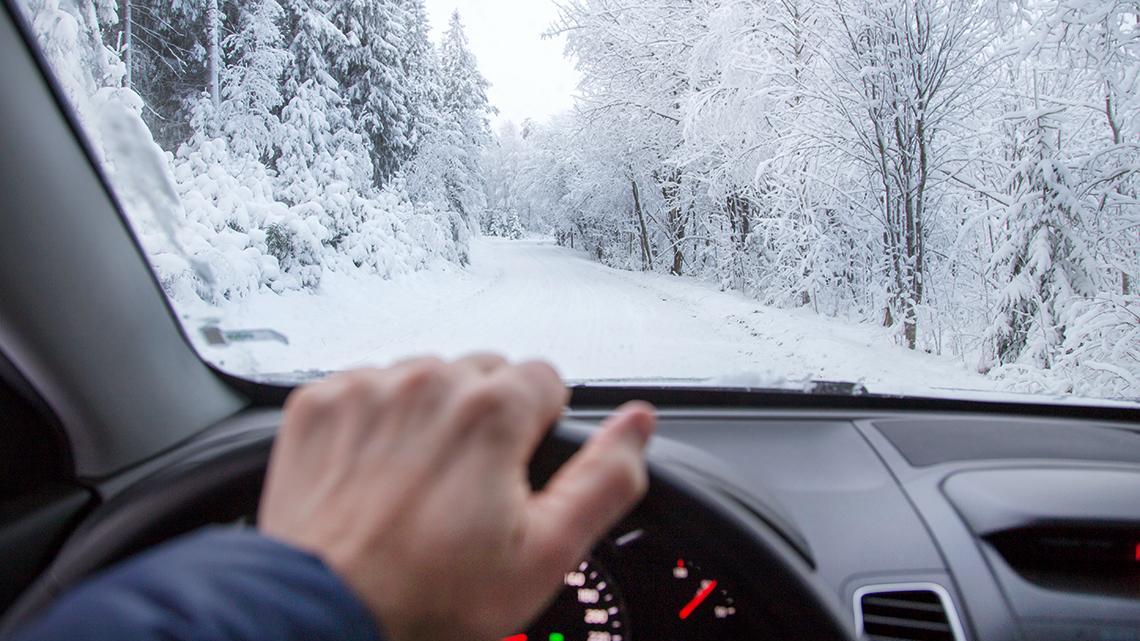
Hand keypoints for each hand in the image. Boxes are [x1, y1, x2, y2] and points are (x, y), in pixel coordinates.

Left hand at [258, 355, 655, 640]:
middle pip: (484, 374)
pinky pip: (367, 389)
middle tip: (467, 487)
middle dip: (486, 418)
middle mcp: (429, 381)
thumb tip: (638, 423)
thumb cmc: (431, 595)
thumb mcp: (546, 554)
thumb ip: (604, 478)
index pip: (544, 379)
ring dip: (430, 415)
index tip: (513, 472)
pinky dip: (375, 421)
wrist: (323, 613)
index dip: (537, 430)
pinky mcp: (319, 403)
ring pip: (425, 377)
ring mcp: (368, 388)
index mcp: (493, 410)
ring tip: (416, 484)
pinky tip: (374, 474)